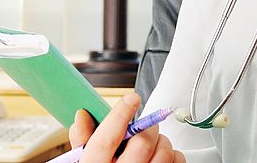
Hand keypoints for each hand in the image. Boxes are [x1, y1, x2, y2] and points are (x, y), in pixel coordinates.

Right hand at [69, 92, 184, 161]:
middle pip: (141, 142)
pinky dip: (174, 154)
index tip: (130, 100)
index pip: (107, 139)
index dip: (120, 115)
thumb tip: (82, 117)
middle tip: (144, 126)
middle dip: (146, 127)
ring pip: (163, 151)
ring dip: (162, 140)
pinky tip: (163, 157)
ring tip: (153, 143)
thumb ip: (84, 143)